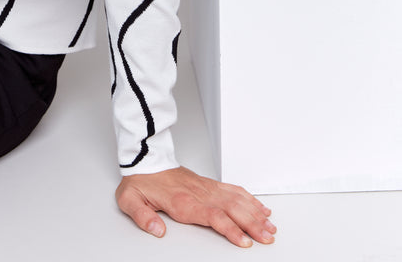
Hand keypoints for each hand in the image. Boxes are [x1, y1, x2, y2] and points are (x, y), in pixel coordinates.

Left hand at [116, 166, 275, 247]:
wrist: (144, 161)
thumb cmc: (140, 182)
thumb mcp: (130, 200)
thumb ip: (143, 217)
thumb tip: (157, 230)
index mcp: (183, 201)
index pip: (213, 216)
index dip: (231, 229)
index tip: (245, 241)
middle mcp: (199, 194)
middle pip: (231, 208)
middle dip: (252, 223)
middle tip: (268, 237)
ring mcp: (206, 188)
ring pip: (236, 199)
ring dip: (255, 212)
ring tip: (270, 226)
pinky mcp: (209, 184)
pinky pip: (232, 189)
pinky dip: (249, 198)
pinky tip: (260, 207)